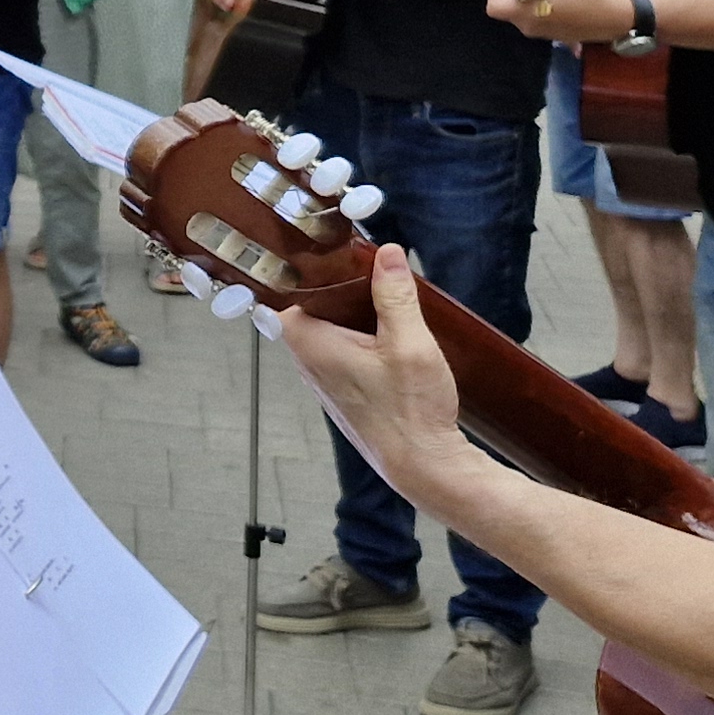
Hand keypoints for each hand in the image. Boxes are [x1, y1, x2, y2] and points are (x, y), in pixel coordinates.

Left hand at [277, 245, 471, 502]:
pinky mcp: (344, 390)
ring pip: (332, 327)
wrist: (424, 466)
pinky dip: (364, 336)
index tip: (336, 248)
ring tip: (389, 298)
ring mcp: (324, 378)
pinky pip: (345, 348)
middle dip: (342, 287)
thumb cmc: (410, 411)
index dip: (311, 266)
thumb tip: (386, 254)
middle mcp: (307, 361)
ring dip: (357, 312)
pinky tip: (393, 333)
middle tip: (374, 270)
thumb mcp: (409, 342)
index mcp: (308, 342)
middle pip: (313, 305)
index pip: (289, 288)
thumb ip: (395, 295)